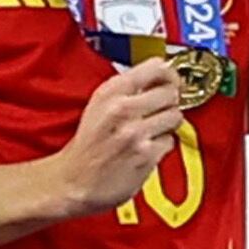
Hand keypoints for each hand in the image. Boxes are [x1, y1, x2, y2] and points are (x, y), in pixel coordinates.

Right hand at [53, 59, 183, 215]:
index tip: (172, 81)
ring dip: (167, 124)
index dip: (170, 75)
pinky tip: (146, 148)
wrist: (73, 181)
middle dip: (169, 102)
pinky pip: (170, 141)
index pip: (157, 68)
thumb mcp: (98, 105)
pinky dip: (162, 145)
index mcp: (110, 92)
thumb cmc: (87, 144)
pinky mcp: (146, 155)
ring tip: (151, 130)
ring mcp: (135, 133)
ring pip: (175, 116)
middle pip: (171, 92)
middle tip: (161, 110)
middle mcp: (123, 109)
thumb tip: (160, 78)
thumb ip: (127, 89)